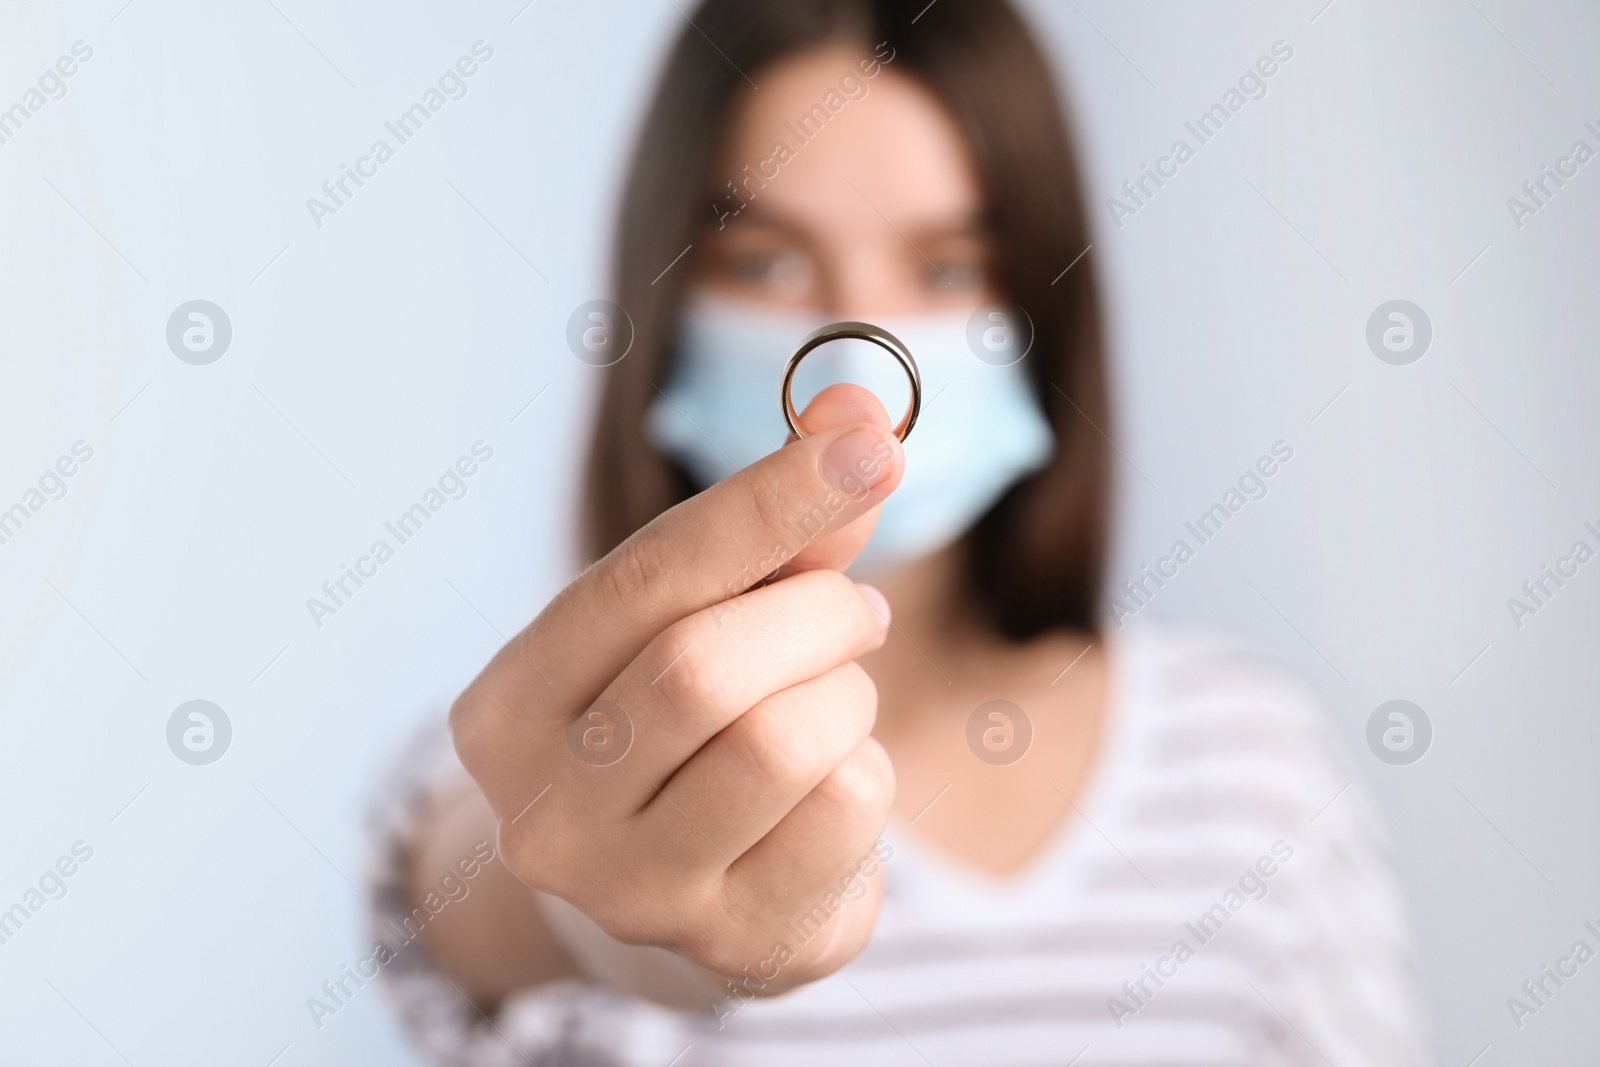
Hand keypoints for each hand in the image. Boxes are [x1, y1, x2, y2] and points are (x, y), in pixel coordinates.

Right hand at [451, 385, 903, 993]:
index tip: (868, 445)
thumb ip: (777, 526)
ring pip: (783, 743)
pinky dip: (869, 766)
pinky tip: (834, 777)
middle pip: (704, 669)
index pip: (639, 582)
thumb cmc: (685, 729)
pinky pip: (846, 810)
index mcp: (509, 706)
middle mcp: (544, 810)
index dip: (764, 503)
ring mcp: (632, 891)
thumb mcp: (704, 619)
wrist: (683, 891)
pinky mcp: (728, 939)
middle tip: (855, 608)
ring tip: (835, 696)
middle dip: (815, 613)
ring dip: (845, 693)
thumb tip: (858, 412)